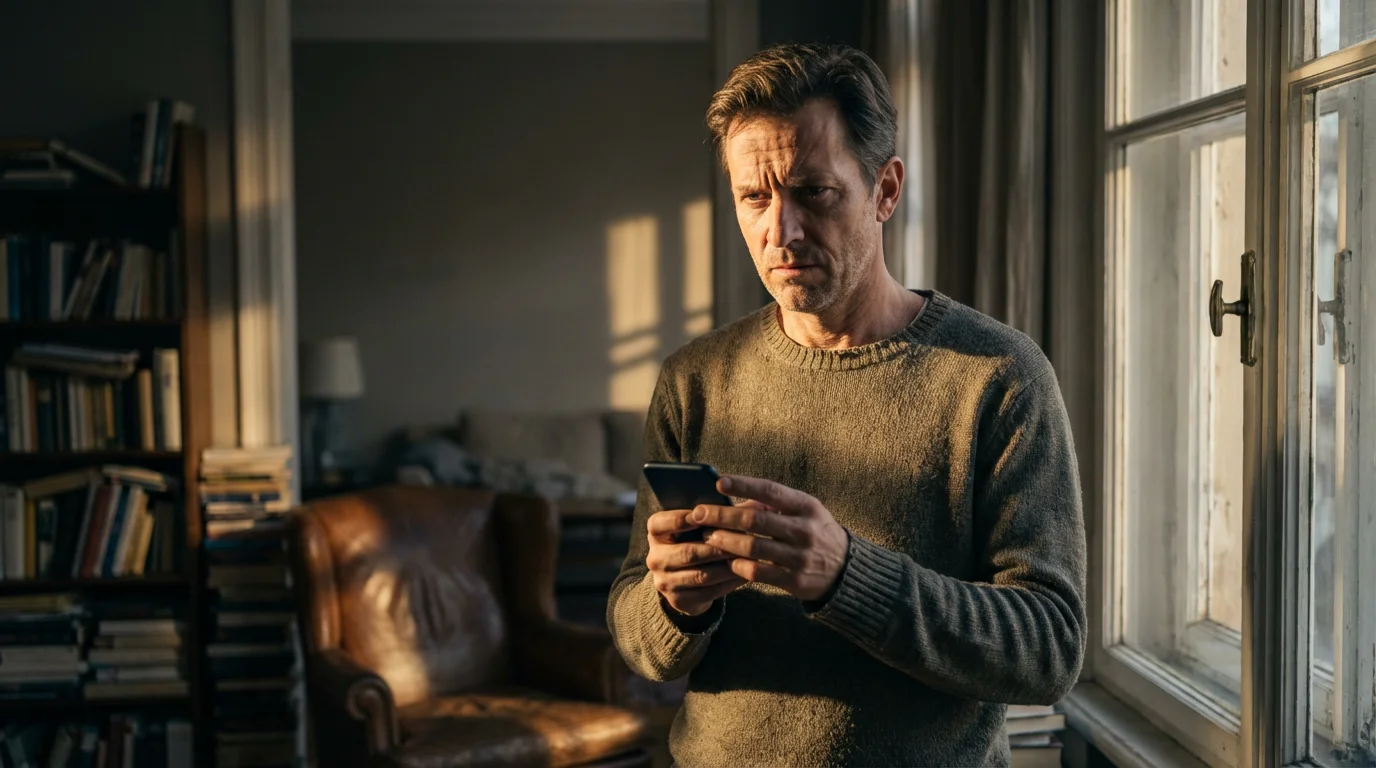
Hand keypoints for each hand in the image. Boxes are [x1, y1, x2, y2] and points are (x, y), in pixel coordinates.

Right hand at [645, 507, 745, 616]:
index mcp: (655, 532)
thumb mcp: (699, 524)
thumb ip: (720, 512)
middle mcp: (655, 558)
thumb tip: (757, 502)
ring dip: (728, 567)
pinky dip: (729, 583)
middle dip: (719, 547)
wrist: (686, 579)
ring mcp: (664, 581)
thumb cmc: (696, 540)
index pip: (661, 523)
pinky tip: (745, 574)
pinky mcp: (678, 600)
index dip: (682, 518)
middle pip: (688, 552)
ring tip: (751, 559)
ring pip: (701, 575)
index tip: (707, 513)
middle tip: (746, 541)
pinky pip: (708, 592)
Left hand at [690, 475, 848, 601]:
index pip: (770, 491)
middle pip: (755, 521)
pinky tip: (726, 560)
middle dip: (722, 516)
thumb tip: (734, 500)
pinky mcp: (794, 580)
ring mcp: (799, 557)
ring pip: (753, 548)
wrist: (846, 569)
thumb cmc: (816, 532)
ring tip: (708, 536)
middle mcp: (804, 530)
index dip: (743, 485)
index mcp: (806, 506)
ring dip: (725, 541)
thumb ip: (774, 504)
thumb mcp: (805, 511)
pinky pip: (758, 572)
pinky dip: (738, 565)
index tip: (718, 482)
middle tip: (699, 513)